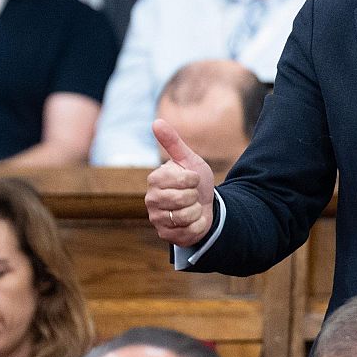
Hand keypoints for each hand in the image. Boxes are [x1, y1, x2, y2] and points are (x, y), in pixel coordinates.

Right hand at [146, 119, 216, 247]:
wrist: (205, 205)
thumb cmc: (195, 181)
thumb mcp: (188, 159)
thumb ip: (173, 142)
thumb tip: (156, 121)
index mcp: (155, 179)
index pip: (183, 180)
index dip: (194, 180)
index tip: (191, 179)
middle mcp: (151, 199)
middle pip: (183, 199)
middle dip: (195, 196)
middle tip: (191, 195)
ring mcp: (157, 218)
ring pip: (185, 216)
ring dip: (196, 211)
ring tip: (191, 207)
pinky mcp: (165, 235)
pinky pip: (188, 231)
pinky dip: (197, 225)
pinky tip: (192, 221)